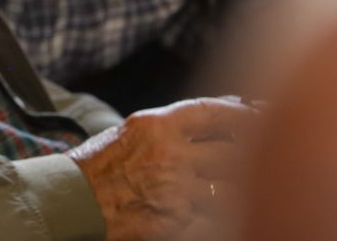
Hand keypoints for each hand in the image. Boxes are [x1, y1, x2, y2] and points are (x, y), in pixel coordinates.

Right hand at [69, 98, 254, 240]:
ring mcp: (175, 191)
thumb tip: (217, 115)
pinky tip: (229, 213)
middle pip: (231, 151)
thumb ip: (172, 126)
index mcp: (156, 125)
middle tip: (266, 152)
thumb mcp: (132, 132)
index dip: (240, 113)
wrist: (71, 202)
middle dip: (252, 152)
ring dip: (240, 190)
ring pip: (230, 189)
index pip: (211, 112)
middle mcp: (170, 155)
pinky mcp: (176, 224)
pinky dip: (224, 217)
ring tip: (249, 188)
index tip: (257, 114)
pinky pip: (216, 220)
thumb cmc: (96, 165)